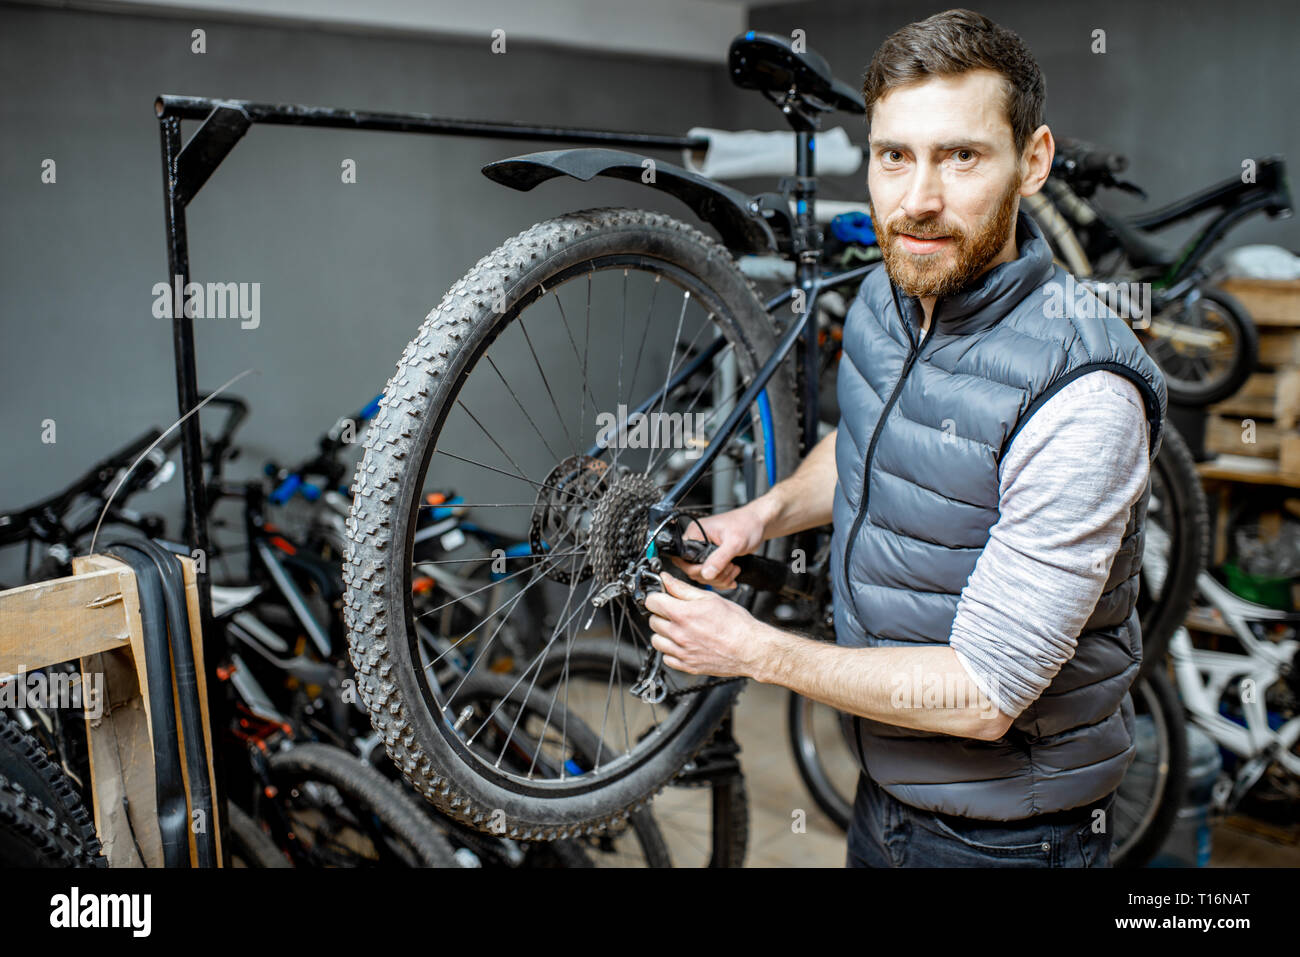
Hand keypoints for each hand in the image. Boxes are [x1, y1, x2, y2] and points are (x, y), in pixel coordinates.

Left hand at [644, 573, 769, 678]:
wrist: (750, 649)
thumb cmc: (736, 624)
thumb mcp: (710, 598)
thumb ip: (683, 589)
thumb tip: (666, 579)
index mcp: (683, 614)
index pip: (652, 602)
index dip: (657, 596)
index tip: (662, 597)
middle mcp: (679, 634)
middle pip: (652, 620)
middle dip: (661, 614)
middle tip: (675, 612)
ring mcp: (682, 652)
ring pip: (656, 640)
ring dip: (663, 633)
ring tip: (678, 629)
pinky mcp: (687, 665)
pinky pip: (666, 658)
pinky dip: (671, 651)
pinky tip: (683, 644)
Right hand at [671, 497, 773, 587]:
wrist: (758, 524)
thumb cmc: (747, 524)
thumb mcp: (734, 542)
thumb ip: (720, 558)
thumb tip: (706, 573)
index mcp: (695, 533)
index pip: (683, 557)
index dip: (696, 569)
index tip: (712, 571)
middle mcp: (697, 542)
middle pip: (693, 570)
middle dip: (713, 575)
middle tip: (729, 567)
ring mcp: (705, 551)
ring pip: (703, 576)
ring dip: (720, 577)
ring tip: (733, 568)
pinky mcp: (713, 558)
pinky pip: (711, 576)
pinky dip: (723, 579)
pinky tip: (733, 573)